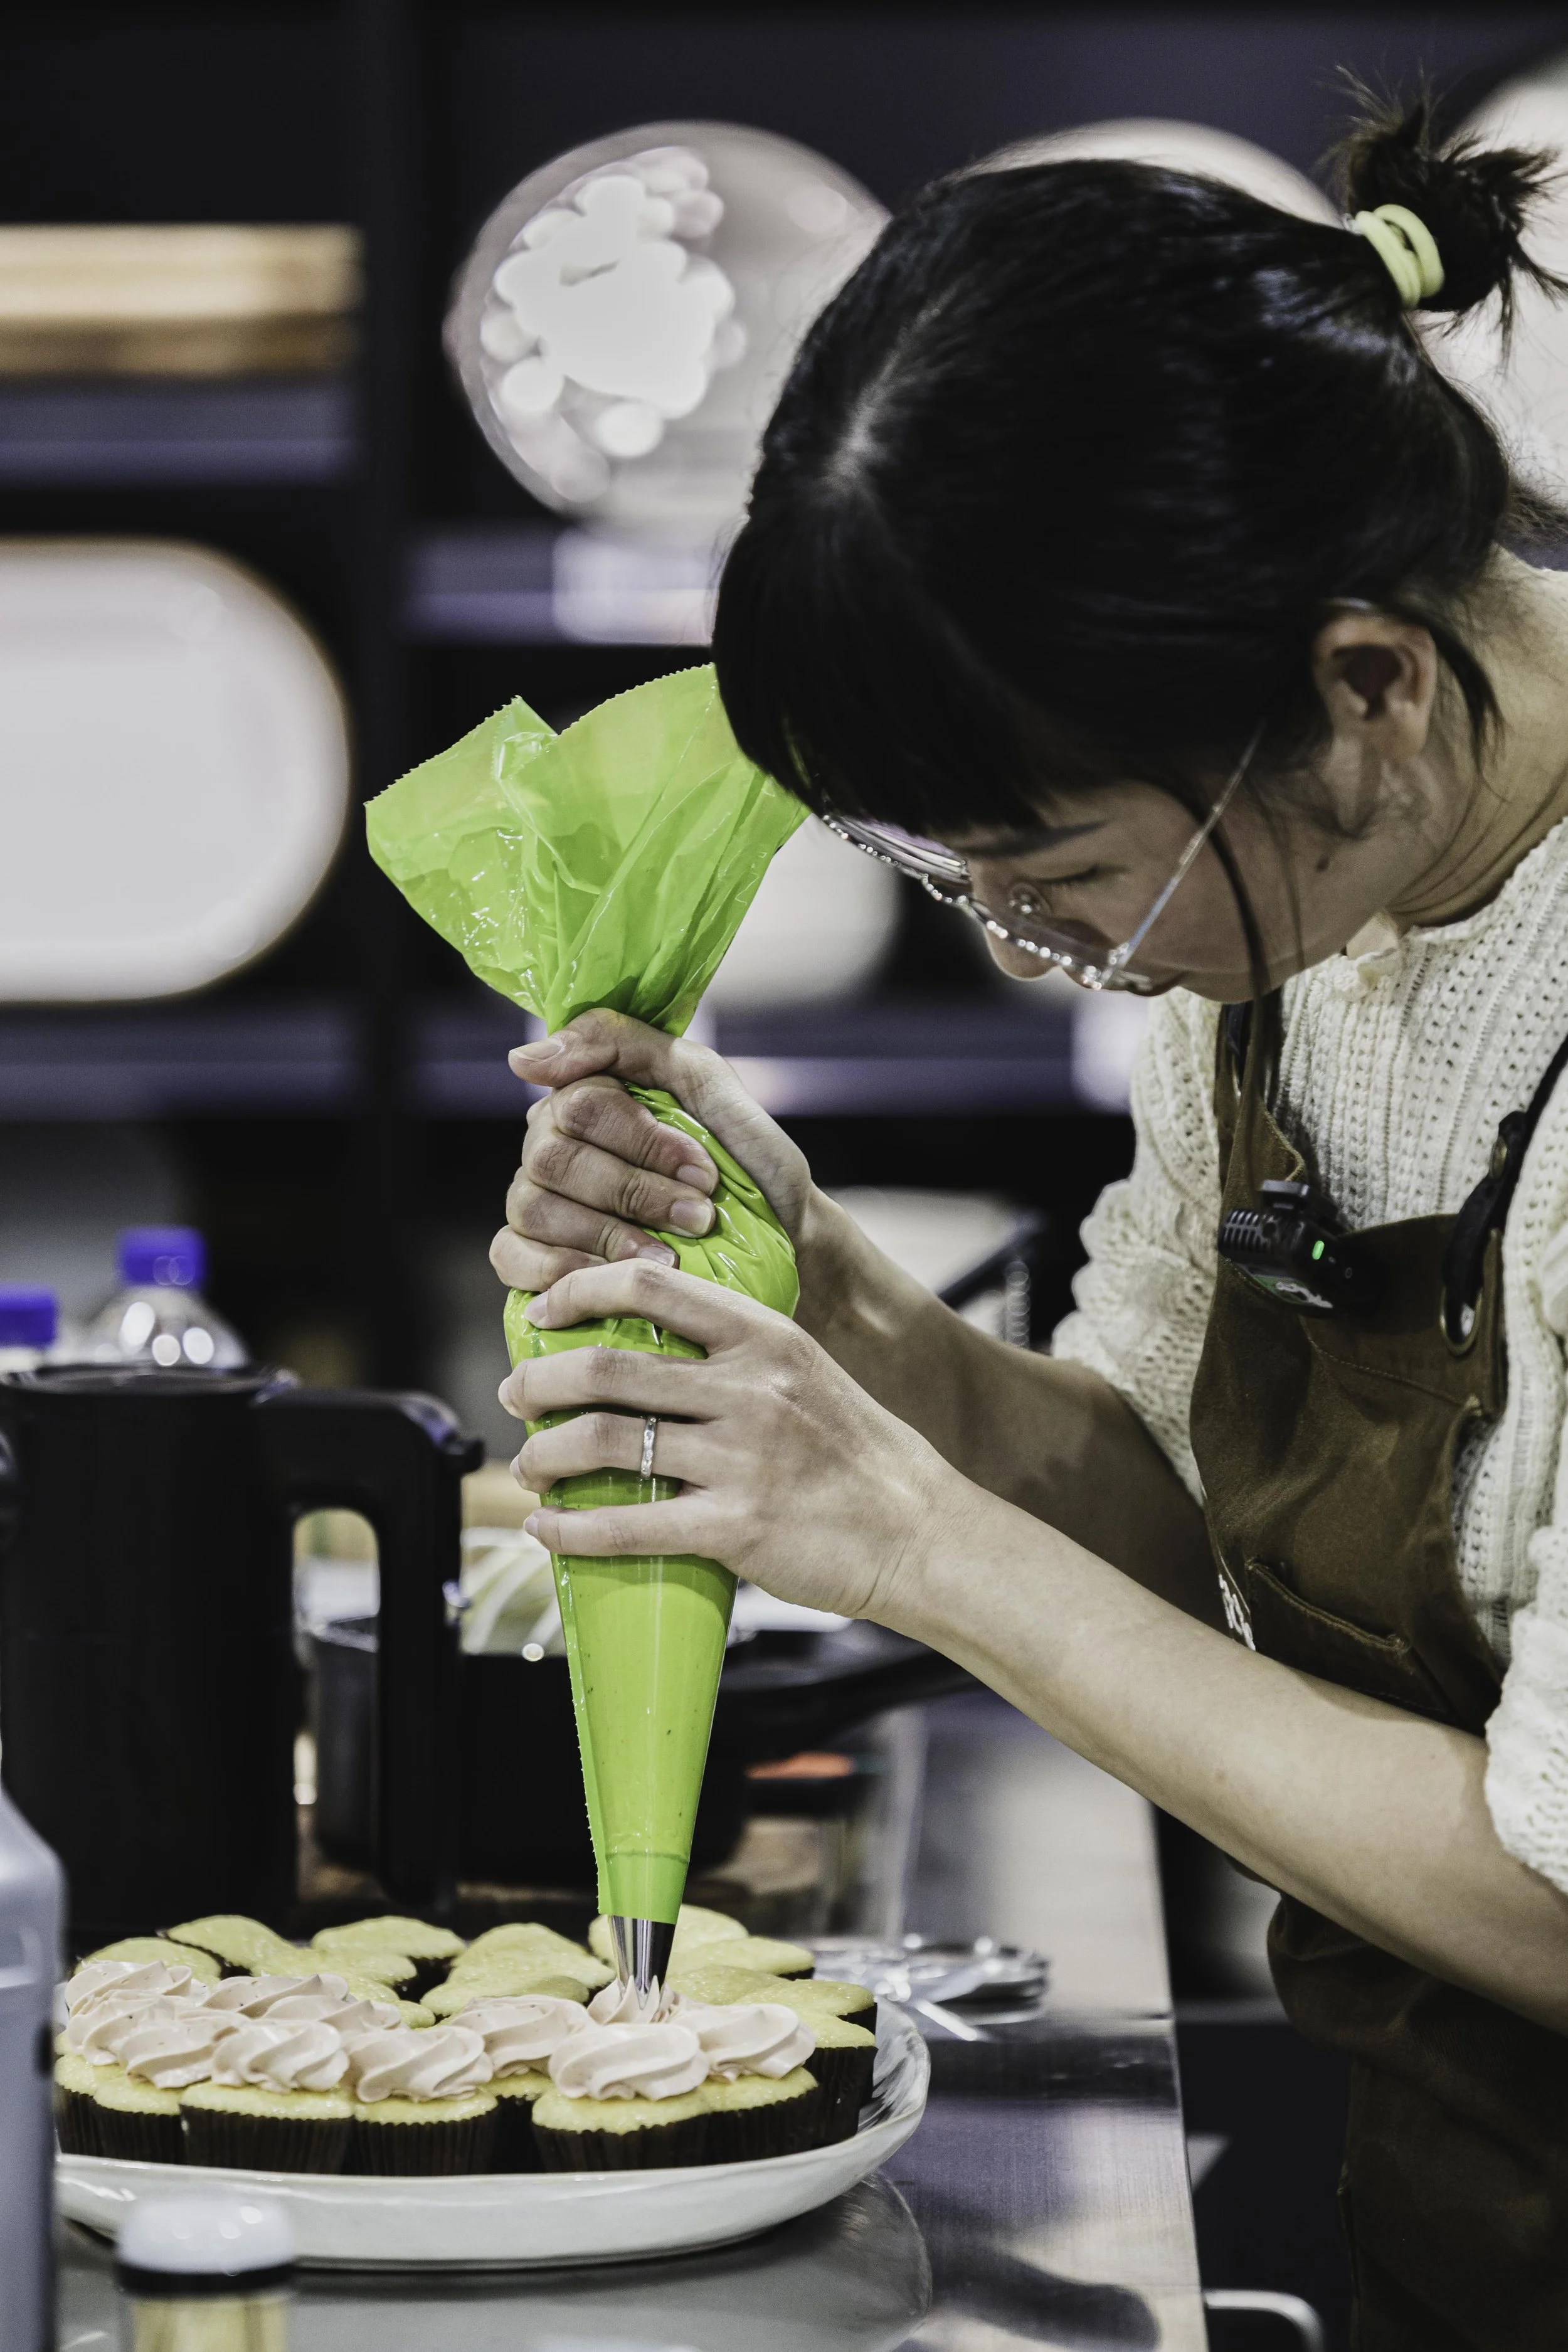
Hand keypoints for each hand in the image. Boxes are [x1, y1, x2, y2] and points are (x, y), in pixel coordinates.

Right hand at [490, 1009, 814, 1294]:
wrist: (781, 1233)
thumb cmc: (746, 1157)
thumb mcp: (706, 1082)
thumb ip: (624, 1043)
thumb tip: (522, 1060)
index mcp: (587, 1093)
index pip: (580, 1105)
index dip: (644, 1143)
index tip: (704, 1173)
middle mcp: (550, 1142)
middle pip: (553, 1159)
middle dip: (634, 1193)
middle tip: (697, 1218)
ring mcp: (537, 1198)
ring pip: (535, 1207)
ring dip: (607, 1235)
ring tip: (668, 1257)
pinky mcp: (533, 1255)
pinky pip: (509, 1256)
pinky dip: (555, 1268)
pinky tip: (608, 1277)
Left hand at [498, 1258, 960, 1622]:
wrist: (920, 1531)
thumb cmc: (860, 1455)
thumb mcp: (807, 1374)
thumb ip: (738, 1357)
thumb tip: (650, 1352)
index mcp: (765, 1339)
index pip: (650, 1288)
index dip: (579, 1291)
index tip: (544, 1311)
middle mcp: (749, 1389)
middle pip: (608, 1368)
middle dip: (541, 1382)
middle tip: (517, 1395)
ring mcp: (740, 1459)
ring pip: (604, 1442)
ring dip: (544, 1455)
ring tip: (527, 1465)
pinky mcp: (734, 1527)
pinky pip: (628, 1525)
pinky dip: (571, 1529)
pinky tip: (546, 1529)